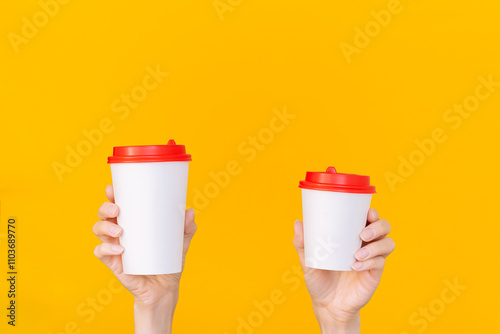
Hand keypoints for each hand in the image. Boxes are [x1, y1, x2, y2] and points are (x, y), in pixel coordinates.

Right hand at [93, 185, 196, 333]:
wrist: (164, 289)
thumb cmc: (169, 262)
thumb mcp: (180, 243)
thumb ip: (186, 229)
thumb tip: (189, 211)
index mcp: (133, 223)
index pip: (118, 205)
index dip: (112, 195)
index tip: (113, 189)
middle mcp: (120, 232)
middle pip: (104, 215)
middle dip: (105, 208)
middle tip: (117, 210)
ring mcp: (115, 247)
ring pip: (99, 230)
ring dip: (104, 227)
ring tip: (120, 232)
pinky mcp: (114, 263)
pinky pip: (101, 253)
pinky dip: (106, 249)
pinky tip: (119, 250)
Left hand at [293, 208, 393, 332]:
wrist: (326, 305)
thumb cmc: (319, 279)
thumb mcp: (308, 260)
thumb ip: (302, 243)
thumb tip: (298, 222)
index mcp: (352, 236)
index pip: (369, 218)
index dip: (372, 212)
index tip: (367, 212)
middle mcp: (365, 245)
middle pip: (384, 228)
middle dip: (378, 226)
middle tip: (362, 234)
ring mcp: (372, 260)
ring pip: (388, 244)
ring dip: (376, 246)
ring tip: (357, 254)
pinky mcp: (374, 275)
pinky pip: (380, 263)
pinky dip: (369, 263)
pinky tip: (355, 267)